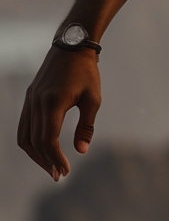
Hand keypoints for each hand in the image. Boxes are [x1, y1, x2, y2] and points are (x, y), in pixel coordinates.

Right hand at [17, 48, 101, 181]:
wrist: (72, 45)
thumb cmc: (87, 72)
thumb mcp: (93, 99)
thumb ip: (86, 126)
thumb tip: (80, 151)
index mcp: (52, 102)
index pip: (48, 139)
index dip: (55, 158)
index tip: (65, 171)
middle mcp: (36, 102)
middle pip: (34, 141)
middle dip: (45, 161)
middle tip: (58, 176)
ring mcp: (30, 99)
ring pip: (24, 135)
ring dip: (35, 154)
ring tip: (50, 167)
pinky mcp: (30, 97)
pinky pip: (24, 125)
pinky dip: (30, 141)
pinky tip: (42, 150)